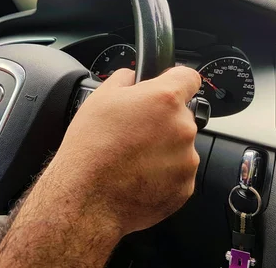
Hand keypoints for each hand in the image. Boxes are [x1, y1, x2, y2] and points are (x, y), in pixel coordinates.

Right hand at [47, 66, 201, 234]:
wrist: (86, 198)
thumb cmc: (90, 148)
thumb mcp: (100, 98)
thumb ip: (125, 79)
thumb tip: (133, 77)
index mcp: (165, 99)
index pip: (189, 78)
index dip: (176, 81)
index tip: (168, 88)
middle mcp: (182, 128)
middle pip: (182, 116)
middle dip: (163, 121)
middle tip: (135, 132)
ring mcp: (187, 160)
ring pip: (180, 146)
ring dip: (164, 149)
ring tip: (133, 159)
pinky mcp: (185, 187)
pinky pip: (178, 174)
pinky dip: (163, 174)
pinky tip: (138, 176)